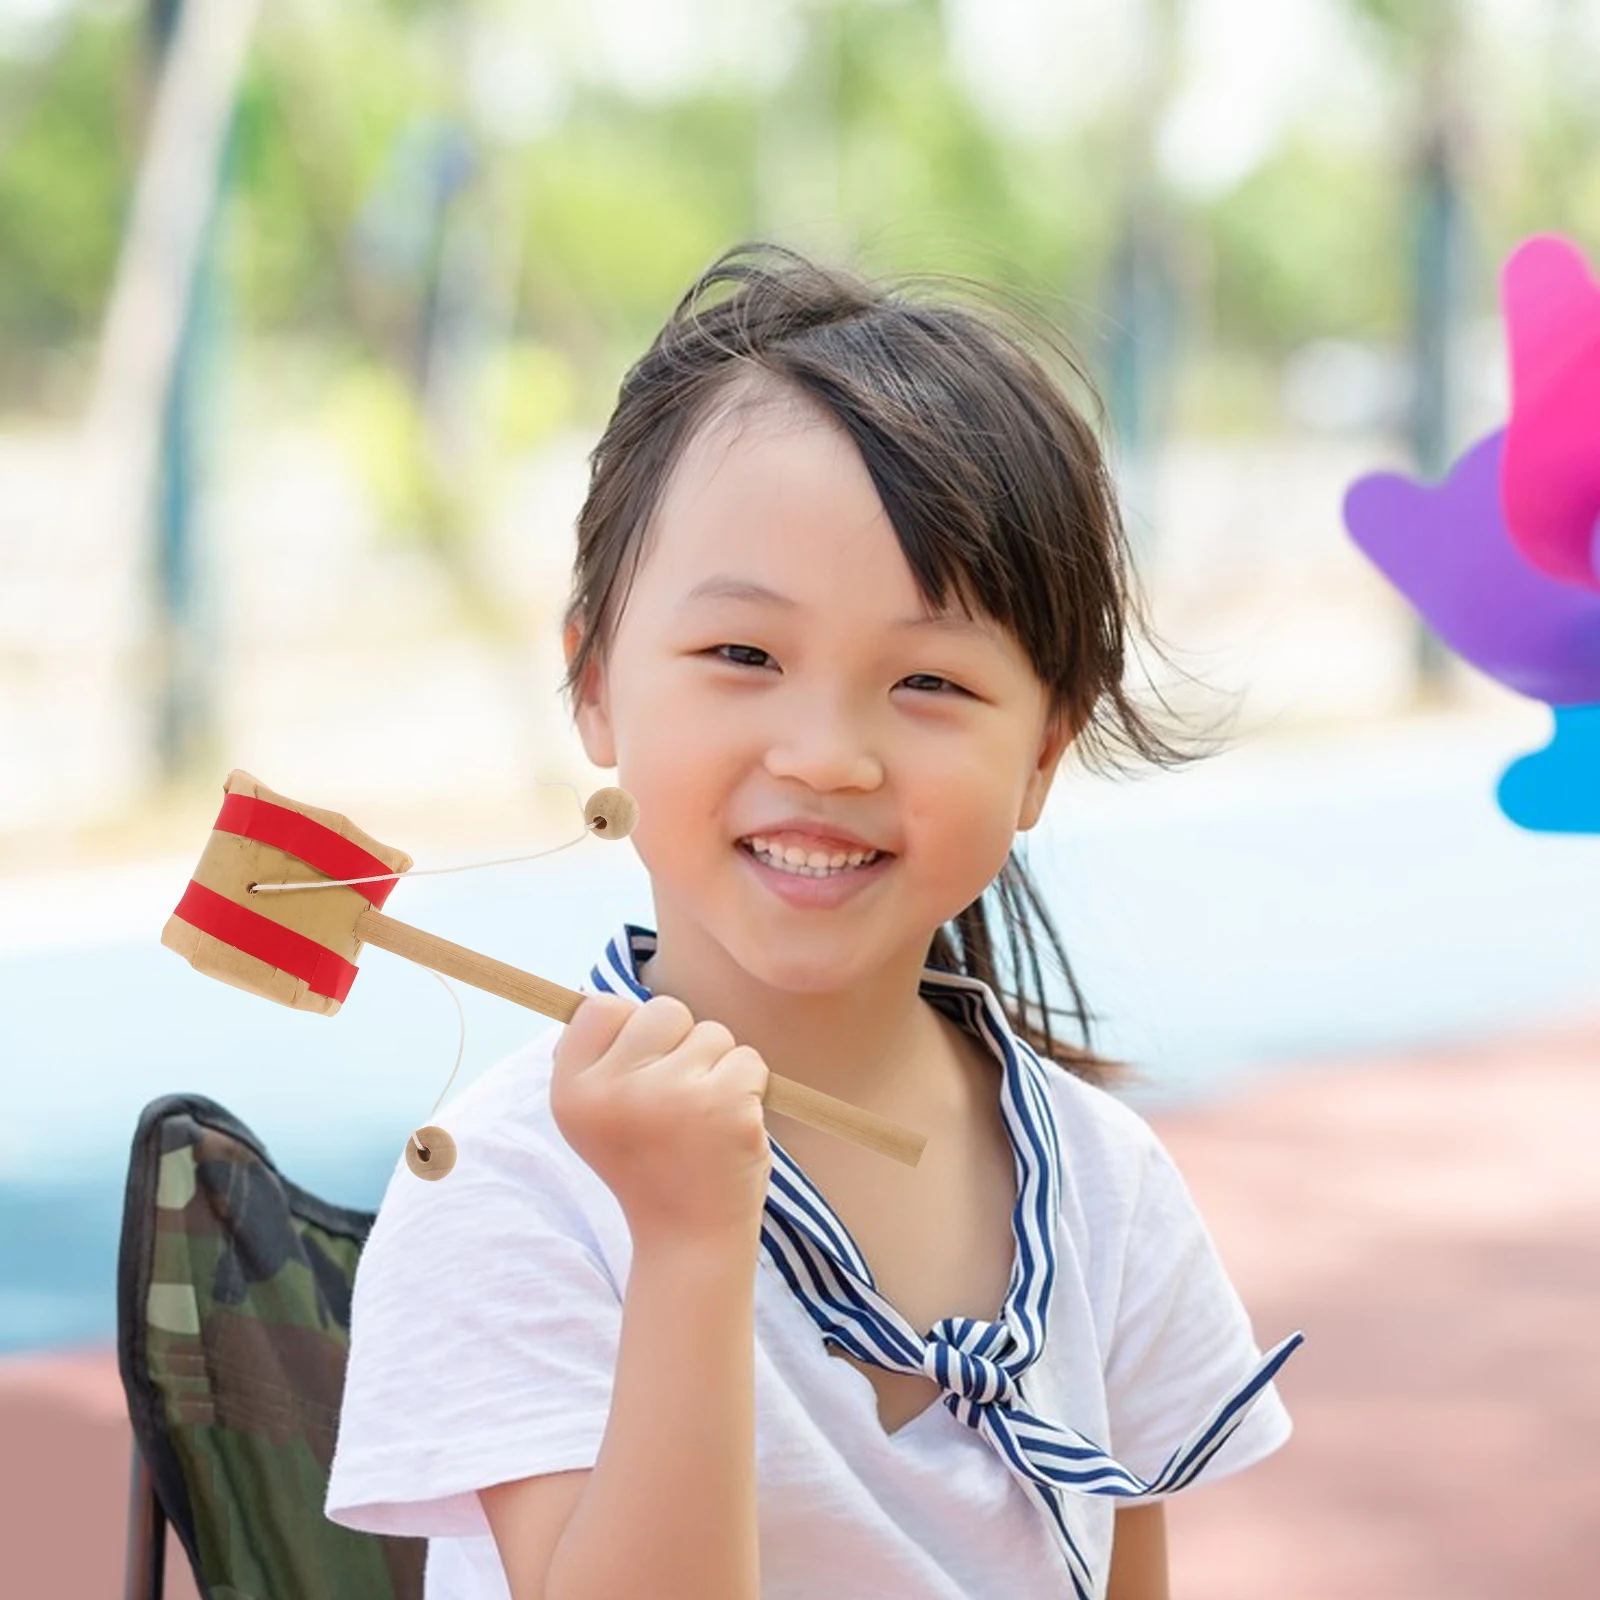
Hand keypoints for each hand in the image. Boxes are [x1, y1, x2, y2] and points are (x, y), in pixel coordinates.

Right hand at [551, 993, 771, 1246]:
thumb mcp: (595, 1116)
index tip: (640, 1071)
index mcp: (572, 1091)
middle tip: (676, 1101)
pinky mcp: (726, 1106)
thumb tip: (597, 999)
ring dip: (717, 1067)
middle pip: (664, 1009)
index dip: (630, 1031)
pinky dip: (749, 1087)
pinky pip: (748, 1059)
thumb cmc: (649, 1162)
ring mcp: (673, 1096)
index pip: (601, 1006)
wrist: (689, 1239)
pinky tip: (728, 1129)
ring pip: (712, 1032)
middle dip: (681, 1043)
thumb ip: (594, 1059)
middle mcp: (615, 1091)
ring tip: (702, 1119)